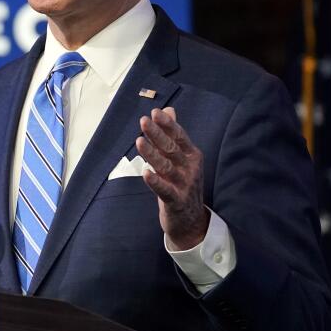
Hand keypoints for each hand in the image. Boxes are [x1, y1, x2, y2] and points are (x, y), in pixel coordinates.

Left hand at [137, 107, 208, 249]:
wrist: (191, 220)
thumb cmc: (181, 184)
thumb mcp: (179, 158)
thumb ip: (173, 135)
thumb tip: (168, 110)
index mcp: (192, 156)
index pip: (179, 136)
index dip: (167, 125)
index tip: (154, 112)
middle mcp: (190, 168)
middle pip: (172, 149)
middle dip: (158, 134)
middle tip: (143, 121)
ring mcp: (185, 185)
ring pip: (166, 167)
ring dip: (152, 154)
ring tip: (139, 141)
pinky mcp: (177, 201)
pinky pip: (165, 190)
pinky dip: (156, 182)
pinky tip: (146, 173)